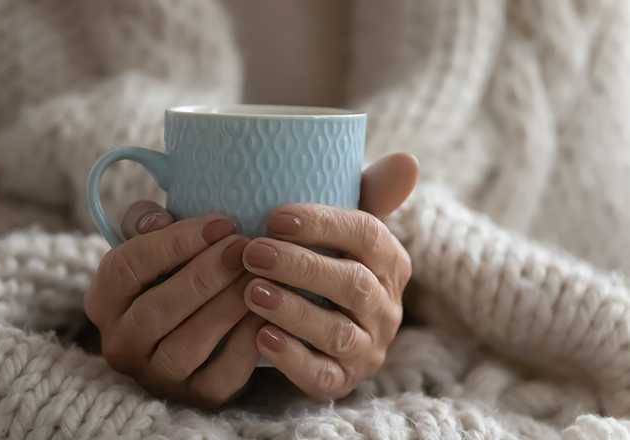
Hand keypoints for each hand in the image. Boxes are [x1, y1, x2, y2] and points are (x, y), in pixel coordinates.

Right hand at [84, 201, 261, 406]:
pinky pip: (222, 375)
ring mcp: (156, 377)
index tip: (220, 223)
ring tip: (257, 276)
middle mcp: (121, 344)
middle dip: (203, 276)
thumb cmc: (174, 271)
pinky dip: (246, 342)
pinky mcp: (196, 398)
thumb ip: (146, 221)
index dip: (173, 243)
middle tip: (243, 248)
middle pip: (155, 311)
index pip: (126, 269)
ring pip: (186, 347)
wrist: (198, 324)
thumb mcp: (154, 241)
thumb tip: (156, 220)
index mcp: (103, 301)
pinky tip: (268, 312)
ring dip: (225, 307)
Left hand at [241, 153, 418, 399]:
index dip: (323, 224)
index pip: (368, 235)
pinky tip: (259, 337)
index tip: (274, 216)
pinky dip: (291, 357)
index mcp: (389, 261)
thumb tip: (408, 160)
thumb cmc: (326, 262)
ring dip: (293, 310)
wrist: (317, 328)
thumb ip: (369, 192)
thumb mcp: (343, 228)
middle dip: (300, 266)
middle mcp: (386, 307)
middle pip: (352, 284)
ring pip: (337, 332)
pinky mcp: (342, 380)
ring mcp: (367, 348)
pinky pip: (322, 376)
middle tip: (252, 251)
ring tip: (250, 291)